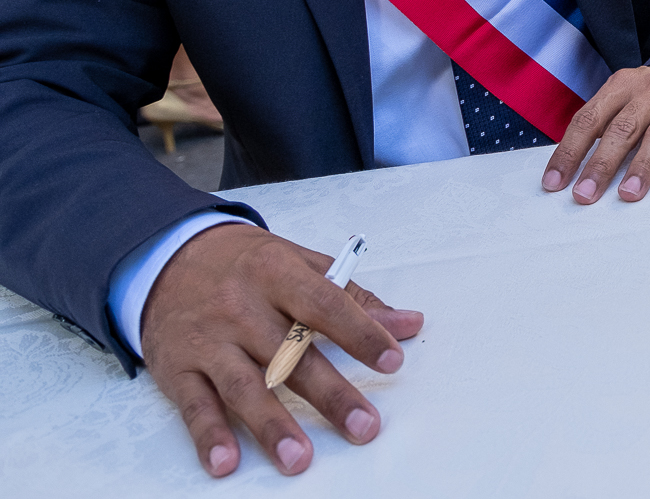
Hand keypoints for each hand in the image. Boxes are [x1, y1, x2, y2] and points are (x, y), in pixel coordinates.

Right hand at [140, 225, 423, 477]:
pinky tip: (225, 463)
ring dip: (272, 426)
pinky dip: (209, 436)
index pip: (325, 304)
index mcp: (277, 274)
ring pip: (245, 386)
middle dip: (330, 394)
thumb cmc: (248, 265)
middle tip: (363, 426)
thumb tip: (408, 323)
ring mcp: (209, 341)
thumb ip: (353, 297)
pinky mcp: (178, 369)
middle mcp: (242, 308)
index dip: (360, 334)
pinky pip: (195, 406)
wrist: (167, 260)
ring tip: (300, 460)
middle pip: (291, 355)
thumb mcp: (300, 264)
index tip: (392, 361)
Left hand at [542, 63, 649, 203]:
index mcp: (622, 85)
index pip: (589, 119)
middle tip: (585, 195)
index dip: (570, 151)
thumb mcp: (630, 99)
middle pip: (622, 128)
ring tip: (628, 194)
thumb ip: (607, 125)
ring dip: (642, 166)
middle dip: (601, 164)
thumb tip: (571, 169)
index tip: (555, 183)